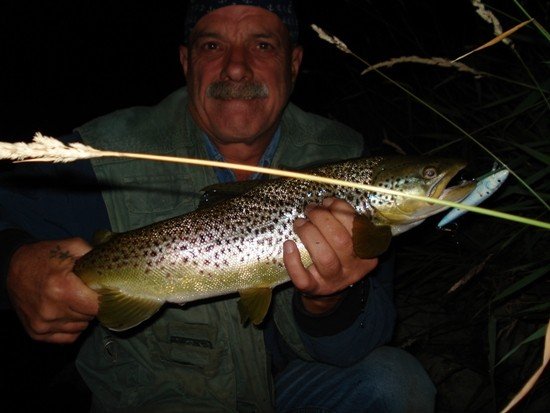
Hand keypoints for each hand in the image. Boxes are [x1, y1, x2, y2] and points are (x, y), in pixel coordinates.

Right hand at [7, 238, 98, 343]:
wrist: (12, 267)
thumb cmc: (45, 256)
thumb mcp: (72, 246)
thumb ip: (95, 256)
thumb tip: (115, 269)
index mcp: (62, 289)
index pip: (98, 306)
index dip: (105, 298)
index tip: (105, 291)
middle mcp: (51, 311)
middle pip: (90, 317)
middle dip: (92, 304)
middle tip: (86, 292)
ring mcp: (43, 324)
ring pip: (81, 327)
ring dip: (83, 316)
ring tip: (75, 299)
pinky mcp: (37, 333)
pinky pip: (68, 337)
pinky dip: (73, 326)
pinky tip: (68, 311)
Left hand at [283, 198, 377, 313]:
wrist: (327, 291)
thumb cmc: (337, 257)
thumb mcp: (350, 241)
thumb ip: (344, 223)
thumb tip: (326, 203)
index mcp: (365, 253)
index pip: (358, 228)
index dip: (341, 210)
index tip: (326, 201)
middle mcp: (352, 268)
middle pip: (341, 241)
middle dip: (322, 219)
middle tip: (310, 209)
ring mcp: (333, 280)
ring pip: (325, 257)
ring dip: (309, 234)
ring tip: (299, 223)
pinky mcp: (313, 289)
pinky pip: (303, 278)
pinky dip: (293, 261)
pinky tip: (288, 244)